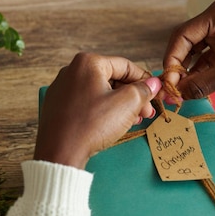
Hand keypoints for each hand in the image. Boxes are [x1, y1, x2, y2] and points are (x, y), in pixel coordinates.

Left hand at [34, 52, 160, 168]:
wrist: (61, 152)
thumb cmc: (93, 125)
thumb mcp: (127, 104)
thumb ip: (143, 90)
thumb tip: (153, 84)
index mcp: (88, 63)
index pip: (125, 66)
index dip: (145, 80)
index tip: (156, 93)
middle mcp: (71, 71)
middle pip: (112, 79)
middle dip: (133, 96)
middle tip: (147, 112)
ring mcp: (62, 89)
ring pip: (100, 92)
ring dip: (120, 105)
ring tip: (134, 120)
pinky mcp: (58, 106)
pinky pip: (87, 103)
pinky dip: (103, 110)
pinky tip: (114, 124)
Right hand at [162, 0, 214, 100]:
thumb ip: (199, 84)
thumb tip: (175, 96)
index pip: (182, 35)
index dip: (172, 60)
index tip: (168, 81)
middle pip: (186, 43)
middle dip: (179, 67)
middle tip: (172, 90)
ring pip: (195, 51)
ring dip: (188, 71)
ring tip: (182, 92)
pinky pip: (206, 56)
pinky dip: (200, 71)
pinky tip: (194, 87)